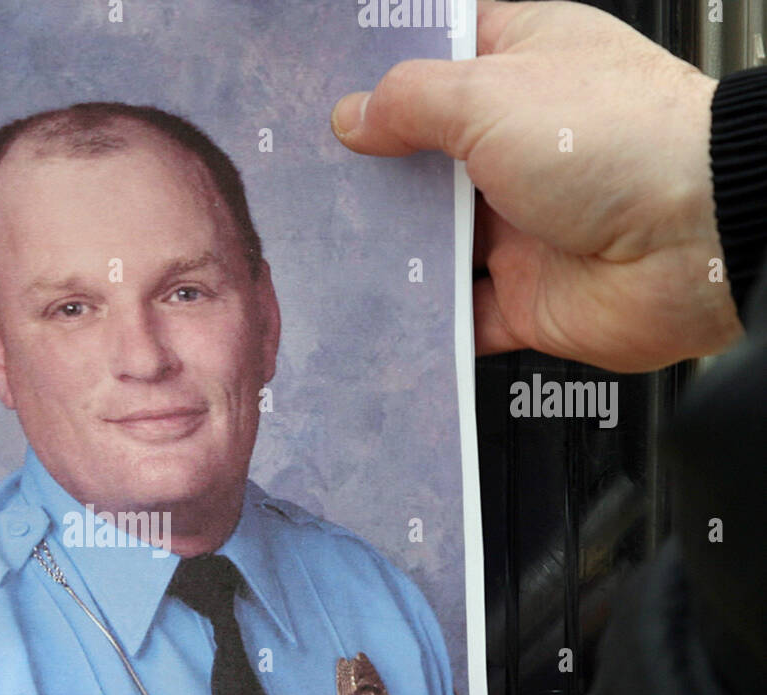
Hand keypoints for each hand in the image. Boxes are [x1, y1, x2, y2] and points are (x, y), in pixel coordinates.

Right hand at [332, 0, 741, 372]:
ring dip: (388, 249)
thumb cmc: (623, 143)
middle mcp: (523, 146)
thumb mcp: (491, 95)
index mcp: (526, 69)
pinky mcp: (524, 295)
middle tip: (309, 178)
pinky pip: (459, 314)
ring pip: (433, 242)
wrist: (699, 243)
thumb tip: (355, 113)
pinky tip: (376, 313)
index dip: (386, 71)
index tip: (328, 87)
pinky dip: (423, 321)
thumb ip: (411, 102)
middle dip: (372, 172)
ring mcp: (524, 224)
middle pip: (426, 160)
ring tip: (325, 248)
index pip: (444, 58)